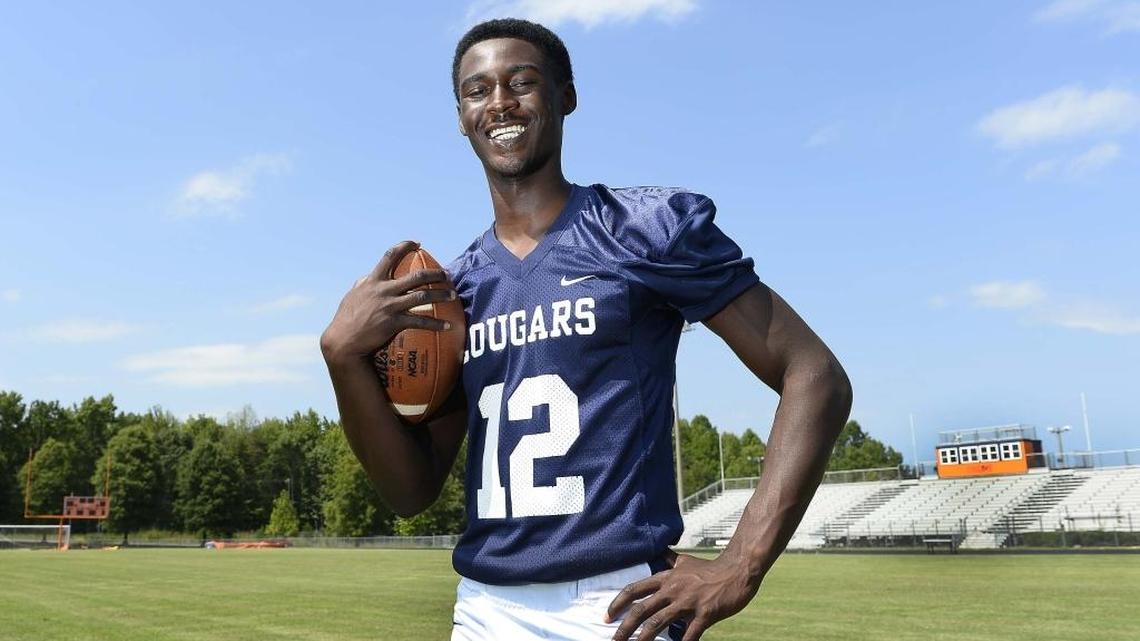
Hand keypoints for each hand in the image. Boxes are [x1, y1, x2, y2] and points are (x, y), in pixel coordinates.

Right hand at [320, 240, 455, 362]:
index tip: (417, 243)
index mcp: (373, 281)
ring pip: (422, 296)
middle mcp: (384, 290)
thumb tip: (367, 277)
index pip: (389, 256)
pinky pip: (421, 321)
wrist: (343, 341)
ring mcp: (390, 306)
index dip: (405, 246)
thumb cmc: (346, 320)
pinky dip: (436, 323)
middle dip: (435, 273)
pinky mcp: (394, 323)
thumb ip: (362, 285)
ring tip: (453, 295)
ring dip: (441, 295)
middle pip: (416, 276)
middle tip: (446, 275)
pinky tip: (448, 326)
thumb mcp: (352, 297)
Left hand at [606, 551, 759, 640]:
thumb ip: (669, 560)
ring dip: (643, 639)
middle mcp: (673, 589)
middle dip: (624, 628)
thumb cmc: (710, 568)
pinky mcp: (705, 613)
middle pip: (642, 610)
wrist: (738, 570)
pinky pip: (690, 635)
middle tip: (613, 640)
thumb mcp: (684, 561)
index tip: (607, 616)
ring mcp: (689, 602)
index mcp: (666, 578)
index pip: (635, 590)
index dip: (617, 603)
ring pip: (658, 623)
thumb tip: (658, 552)